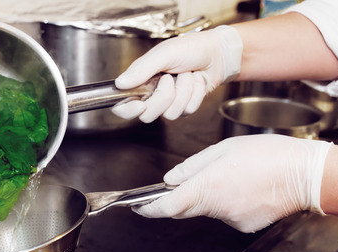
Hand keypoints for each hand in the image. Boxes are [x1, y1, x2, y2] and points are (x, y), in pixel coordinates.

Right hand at [112, 25, 242, 121]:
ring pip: (170, 114)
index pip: (123, 105)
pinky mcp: (184, 106)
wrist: (217, 53)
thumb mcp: (163, 54)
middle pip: (147, 115)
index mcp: (141, 81)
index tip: (139, 104)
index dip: (127, 110)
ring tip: (186, 75)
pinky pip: (186, 111)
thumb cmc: (190, 49)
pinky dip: (195, 93)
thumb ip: (141, 69)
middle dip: (163, 97)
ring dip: (183, 92)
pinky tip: (196, 81)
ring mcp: (169, 102)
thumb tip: (120, 83)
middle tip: (170, 78)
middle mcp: (152, 94)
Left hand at [134, 135, 330, 232]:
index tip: (139, 206)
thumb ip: (193, 166)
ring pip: (207, 209)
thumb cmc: (270, 155)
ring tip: (232, 175)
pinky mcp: (245, 225)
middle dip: (178, 198)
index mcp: (208, 187)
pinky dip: (228, 202)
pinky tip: (245, 187)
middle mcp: (217, 208)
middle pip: (185, 208)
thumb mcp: (224, 149)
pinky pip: (226, 214)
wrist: (307, 175)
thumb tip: (171, 179)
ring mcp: (232, 219)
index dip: (149, 208)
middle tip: (182, 183)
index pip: (167, 206)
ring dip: (208, 196)